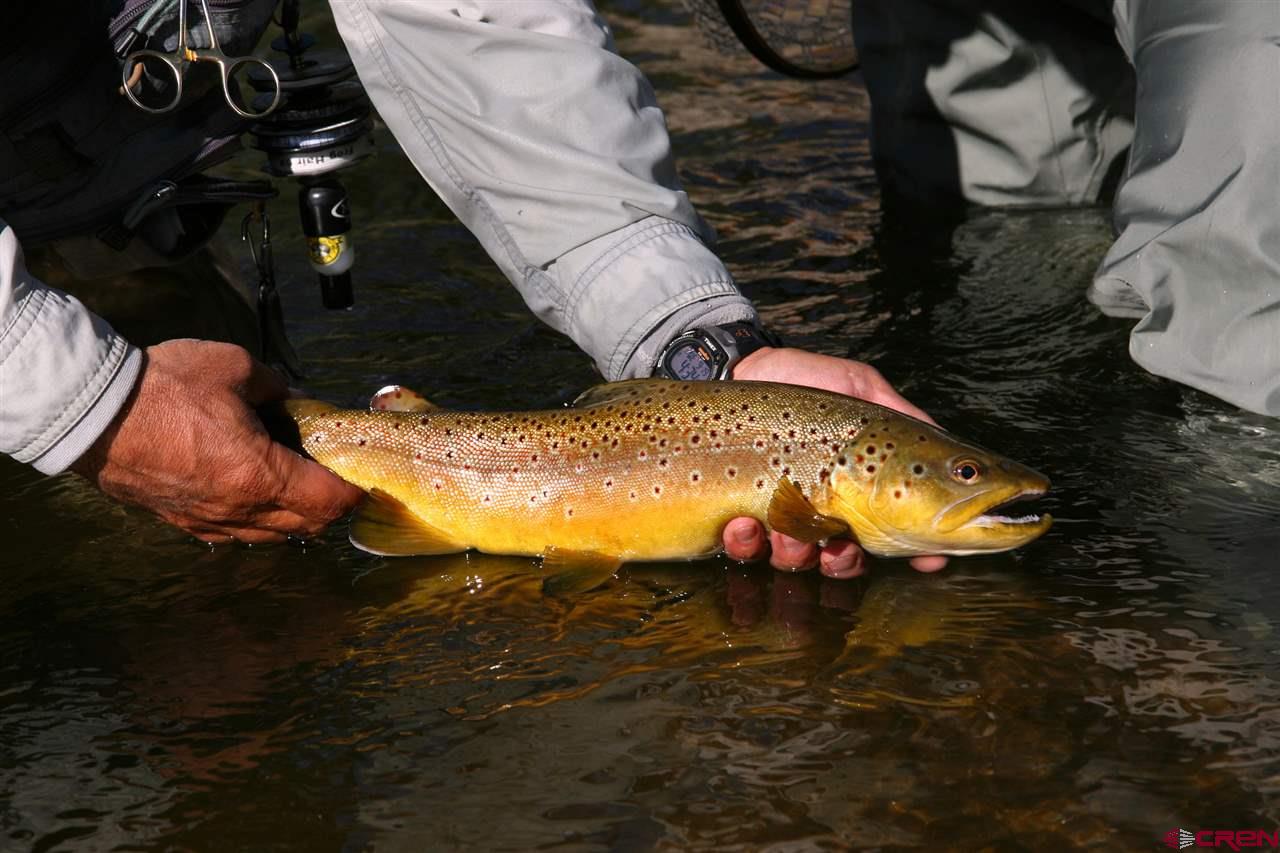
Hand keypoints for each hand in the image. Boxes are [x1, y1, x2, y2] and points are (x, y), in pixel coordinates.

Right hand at [71, 339, 363, 544]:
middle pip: (305, 526)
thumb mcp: (235, 368)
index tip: (360, 480)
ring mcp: (207, 521)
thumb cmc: (163, 388)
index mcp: (261, 475)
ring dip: (293, 517)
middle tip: (336, 481)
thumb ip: (276, 386)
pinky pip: (233, 533)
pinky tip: (253, 493)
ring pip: (269, 535)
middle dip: (328, 508)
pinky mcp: (181, 521)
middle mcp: (238, 510)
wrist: (91, 413)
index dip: (351, 494)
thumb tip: (293, 398)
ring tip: (298, 486)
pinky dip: (256, 520)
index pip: (327, 502)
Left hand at [722, 346, 948, 577]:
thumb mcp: (861, 388)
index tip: (928, 561)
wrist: (739, 369)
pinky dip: (746, 543)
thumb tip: (948, 444)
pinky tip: (744, 522)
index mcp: (856, 489)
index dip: (916, 553)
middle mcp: (821, 511)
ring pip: (796, 561)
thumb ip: (903, 416)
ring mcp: (778, 517)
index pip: (892, 532)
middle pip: (844, 562)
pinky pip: (744, 549)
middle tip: (837, 543)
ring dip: (794, 553)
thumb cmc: (802, 379)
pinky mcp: (737, 517)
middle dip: (843, 562)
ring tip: (783, 527)